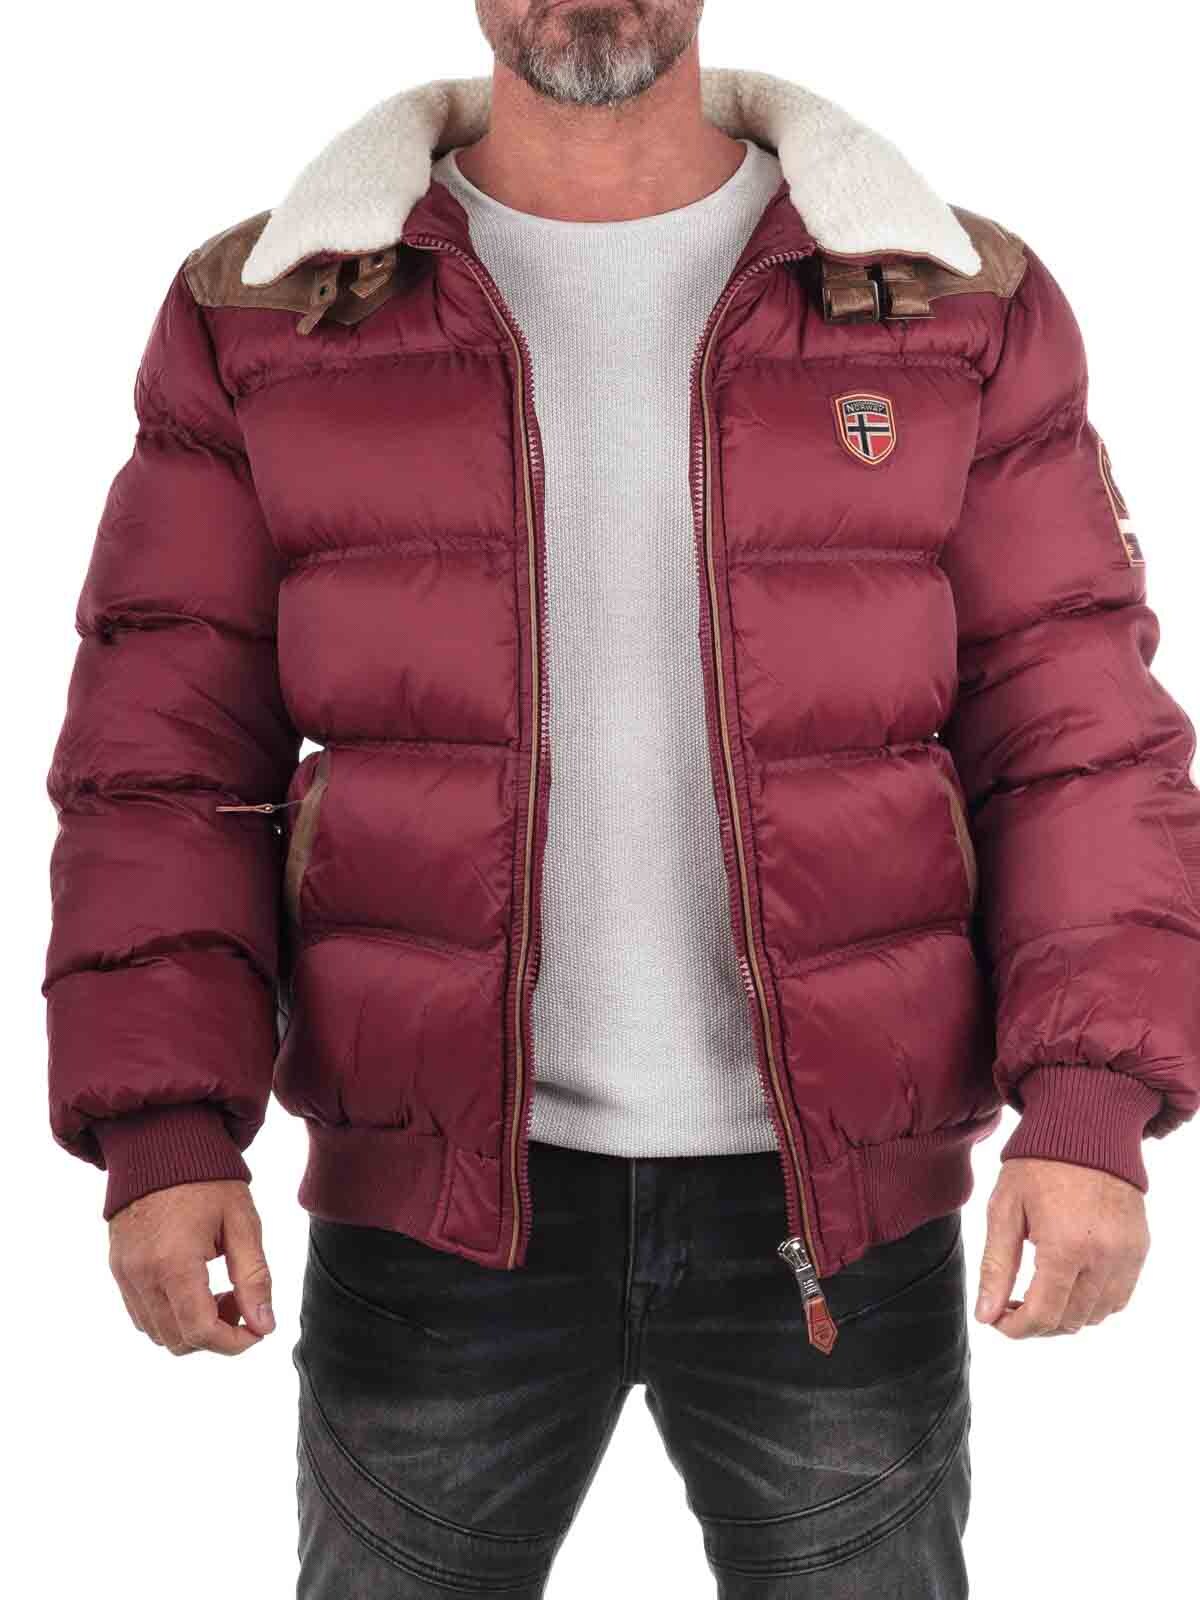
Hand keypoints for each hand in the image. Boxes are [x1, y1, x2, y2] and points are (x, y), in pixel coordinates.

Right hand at [108, 1180, 274, 1355]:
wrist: (160, 1144)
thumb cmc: (207, 1179)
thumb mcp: (242, 1222)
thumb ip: (254, 1277)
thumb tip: (265, 1326)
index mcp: (175, 1263)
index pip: (201, 1332)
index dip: (234, 1343)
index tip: (258, 1329)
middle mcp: (142, 1276)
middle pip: (178, 1340)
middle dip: (216, 1335)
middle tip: (240, 1300)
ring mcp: (125, 1274)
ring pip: (157, 1333)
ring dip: (192, 1328)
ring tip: (219, 1290)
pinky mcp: (118, 1269)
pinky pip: (141, 1314)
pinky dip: (170, 1315)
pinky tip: (194, 1286)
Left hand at [975, 1158, 1149, 1338]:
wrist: (1085, 1129)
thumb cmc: (1038, 1164)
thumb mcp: (1005, 1209)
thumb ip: (996, 1266)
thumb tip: (986, 1314)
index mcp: (1065, 1248)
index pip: (1044, 1315)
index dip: (1016, 1329)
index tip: (996, 1320)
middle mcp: (1103, 1258)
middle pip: (1069, 1321)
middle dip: (1036, 1322)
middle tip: (1011, 1304)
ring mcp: (1126, 1256)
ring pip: (1096, 1315)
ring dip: (1065, 1315)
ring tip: (1037, 1292)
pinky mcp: (1139, 1249)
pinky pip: (1118, 1297)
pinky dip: (1093, 1302)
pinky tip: (1068, 1283)